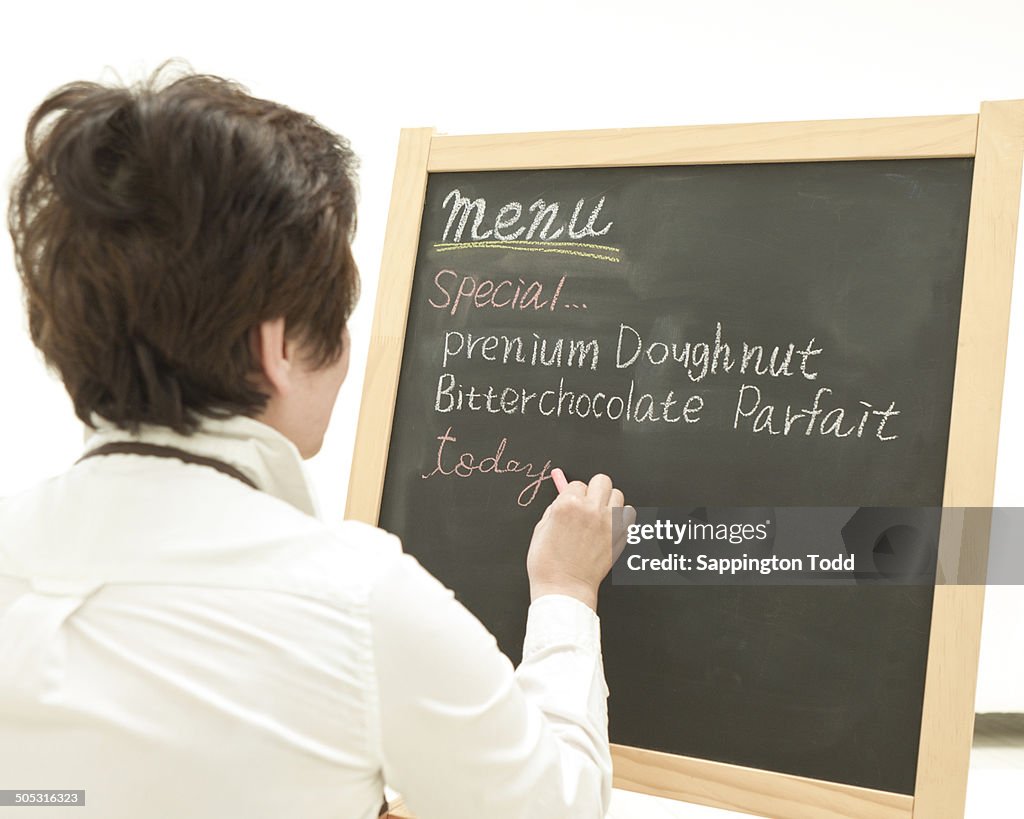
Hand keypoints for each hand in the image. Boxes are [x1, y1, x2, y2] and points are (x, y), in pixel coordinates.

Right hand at [526, 473, 634, 610]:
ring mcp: (608, 522)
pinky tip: (610, 525)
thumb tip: (563, 498)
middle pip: (601, 481)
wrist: (564, 589)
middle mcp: (590, 509)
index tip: (571, 504)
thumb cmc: (548, 565)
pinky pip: (629, 514)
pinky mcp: (621, 536)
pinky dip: (621, 517)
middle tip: (587, 503)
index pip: (576, 483)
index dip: (572, 495)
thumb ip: (555, 509)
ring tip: (599, 515)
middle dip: (593, 490)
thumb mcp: (540, 529)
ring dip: (608, 502)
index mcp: (567, 504)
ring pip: (618, 494)